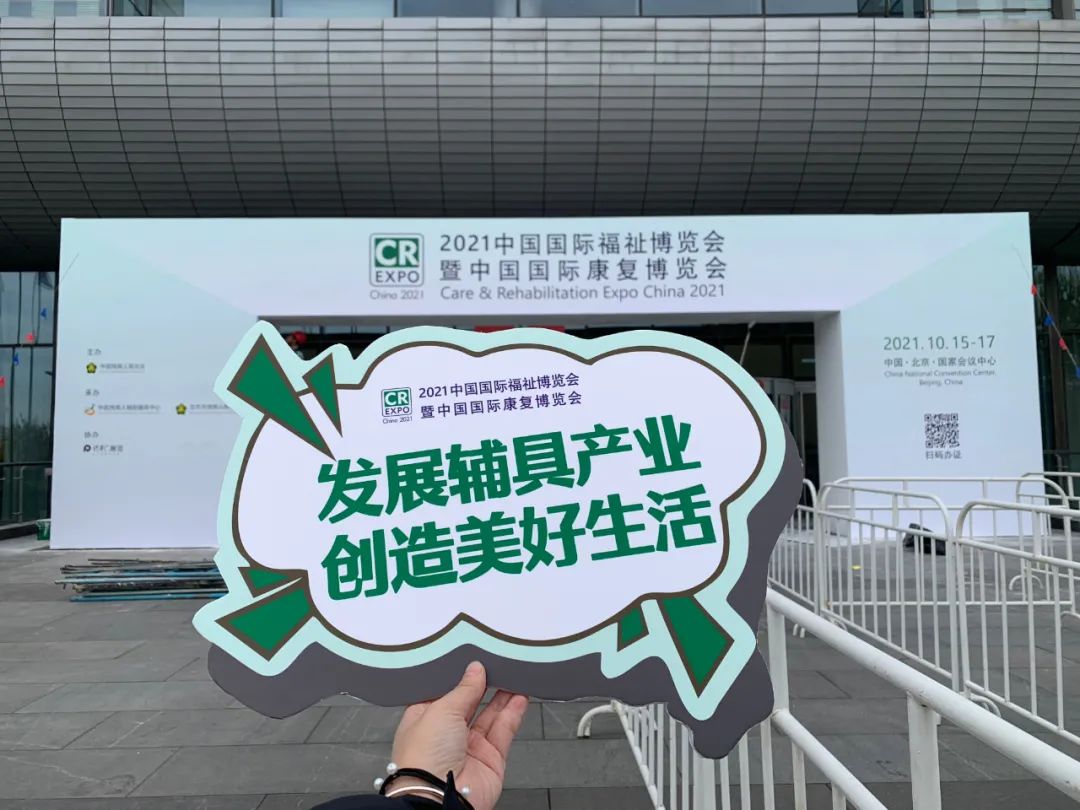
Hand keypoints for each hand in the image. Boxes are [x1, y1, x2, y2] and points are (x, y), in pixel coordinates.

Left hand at [389, 661, 527, 809]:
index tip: (473, 661)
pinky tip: (520, 697)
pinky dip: (513, 713)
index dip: (458, 677)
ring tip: (513, 674)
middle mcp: (446, 735)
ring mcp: (469, 747)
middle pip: (469, 702)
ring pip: (490, 715)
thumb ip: (463, 689)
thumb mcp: (441, 709)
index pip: (444, 692)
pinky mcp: (490, 758)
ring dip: (502, 696)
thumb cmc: (424, 758)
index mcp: (424, 720)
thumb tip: (475, 671)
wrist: (440, 797)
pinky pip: (504, 730)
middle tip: (496, 665)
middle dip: (483, 684)